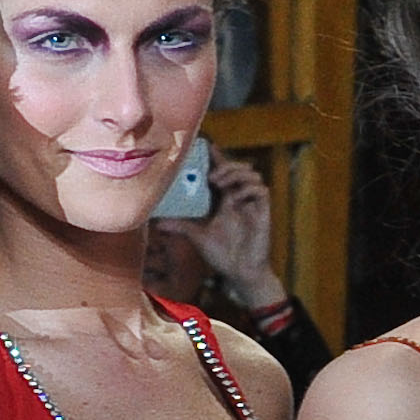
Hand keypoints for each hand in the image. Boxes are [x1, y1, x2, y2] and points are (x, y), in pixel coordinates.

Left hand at [180, 158, 284, 311]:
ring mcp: (251, 205)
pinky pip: (261, 191)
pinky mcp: (263, 213)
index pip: (222, 172)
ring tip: (222, 184)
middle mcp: (239, 198)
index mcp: (224, 200)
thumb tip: (157, 223)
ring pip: (253, 175)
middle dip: (227, 166)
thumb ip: (181, 226)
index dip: (218, 158)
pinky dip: (249, 189)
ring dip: (237, 174)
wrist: (240, 273)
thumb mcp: (197, 237)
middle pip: (239, 168)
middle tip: (212, 177)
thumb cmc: (222, 254)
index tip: (207, 146)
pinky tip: (236, 197)